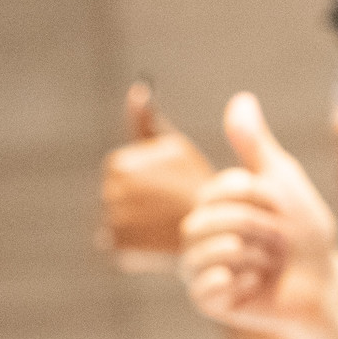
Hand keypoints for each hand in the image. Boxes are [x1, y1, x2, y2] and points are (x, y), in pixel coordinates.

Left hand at [100, 82, 211, 265]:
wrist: (226, 232)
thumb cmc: (199, 186)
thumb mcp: (177, 147)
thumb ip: (148, 122)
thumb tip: (137, 90)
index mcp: (119, 164)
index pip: (117, 173)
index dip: (143, 182)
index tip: (167, 189)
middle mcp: (112, 189)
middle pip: (111, 197)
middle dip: (135, 204)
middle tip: (167, 210)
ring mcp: (114, 220)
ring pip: (113, 222)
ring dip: (134, 227)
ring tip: (164, 227)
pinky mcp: (120, 248)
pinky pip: (115, 245)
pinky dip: (133, 247)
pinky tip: (156, 243)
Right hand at [178, 93, 337, 338]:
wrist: (325, 283)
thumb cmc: (305, 233)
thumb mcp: (284, 184)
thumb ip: (257, 147)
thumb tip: (241, 99)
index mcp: (212, 206)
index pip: (217, 190)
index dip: (256, 198)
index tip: (279, 210)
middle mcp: (199, 237)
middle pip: (200, 222)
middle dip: (252, 228)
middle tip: (278, 240)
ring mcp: (201, 270)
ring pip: (198, 254)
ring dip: (246, 256)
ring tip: (266, 264)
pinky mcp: (210, 302)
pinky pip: (204, 289)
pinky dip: (236, 284)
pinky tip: (253, 286)